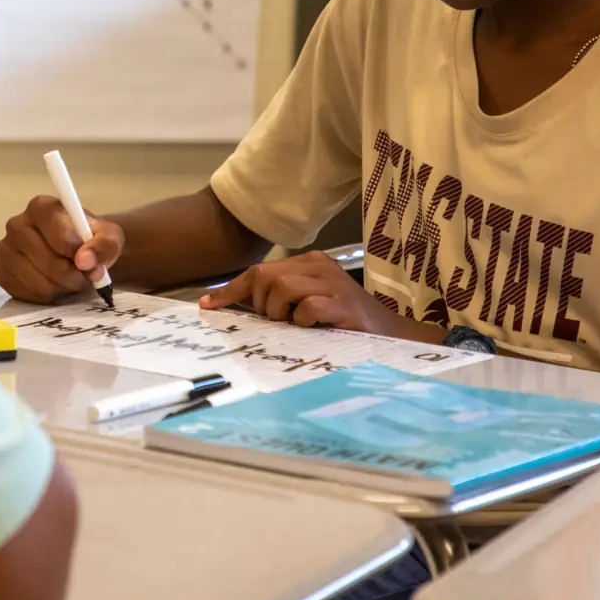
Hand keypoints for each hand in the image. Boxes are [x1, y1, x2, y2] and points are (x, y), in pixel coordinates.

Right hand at [0, 195, 125, 303]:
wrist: (76, 254)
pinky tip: (53, 285)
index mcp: (41, 207)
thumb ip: (104, 245)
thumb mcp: (109, 237)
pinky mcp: (1, 274)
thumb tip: (85, 261)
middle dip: (72, 275)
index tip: (89, 261)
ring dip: (62, 287)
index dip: (78, 253)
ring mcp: (5, 250)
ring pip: (38, 281)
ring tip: (71, 280)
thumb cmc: (89, 240)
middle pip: (48, 261)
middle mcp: (16, 225)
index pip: (59, 235)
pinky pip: (28, 294)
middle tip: (84, 277)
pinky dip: (46, 295)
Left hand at [199, 250, 398, 333]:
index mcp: (309, 263)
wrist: (391, 336)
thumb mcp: (305, 306)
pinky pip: (306, 308)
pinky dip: (302, 322)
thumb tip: (229, 306)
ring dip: (280, 314)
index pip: (259, 271)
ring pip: (282, 289)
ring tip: (296, 325)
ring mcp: (333, 284)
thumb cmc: (342, 323)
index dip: (230, 290)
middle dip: (261, 304)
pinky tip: (313, 329)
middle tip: (278, 321)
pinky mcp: (344, 305)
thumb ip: (276, 301)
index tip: (208, 306)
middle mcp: (320, 267)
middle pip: (265, 277)